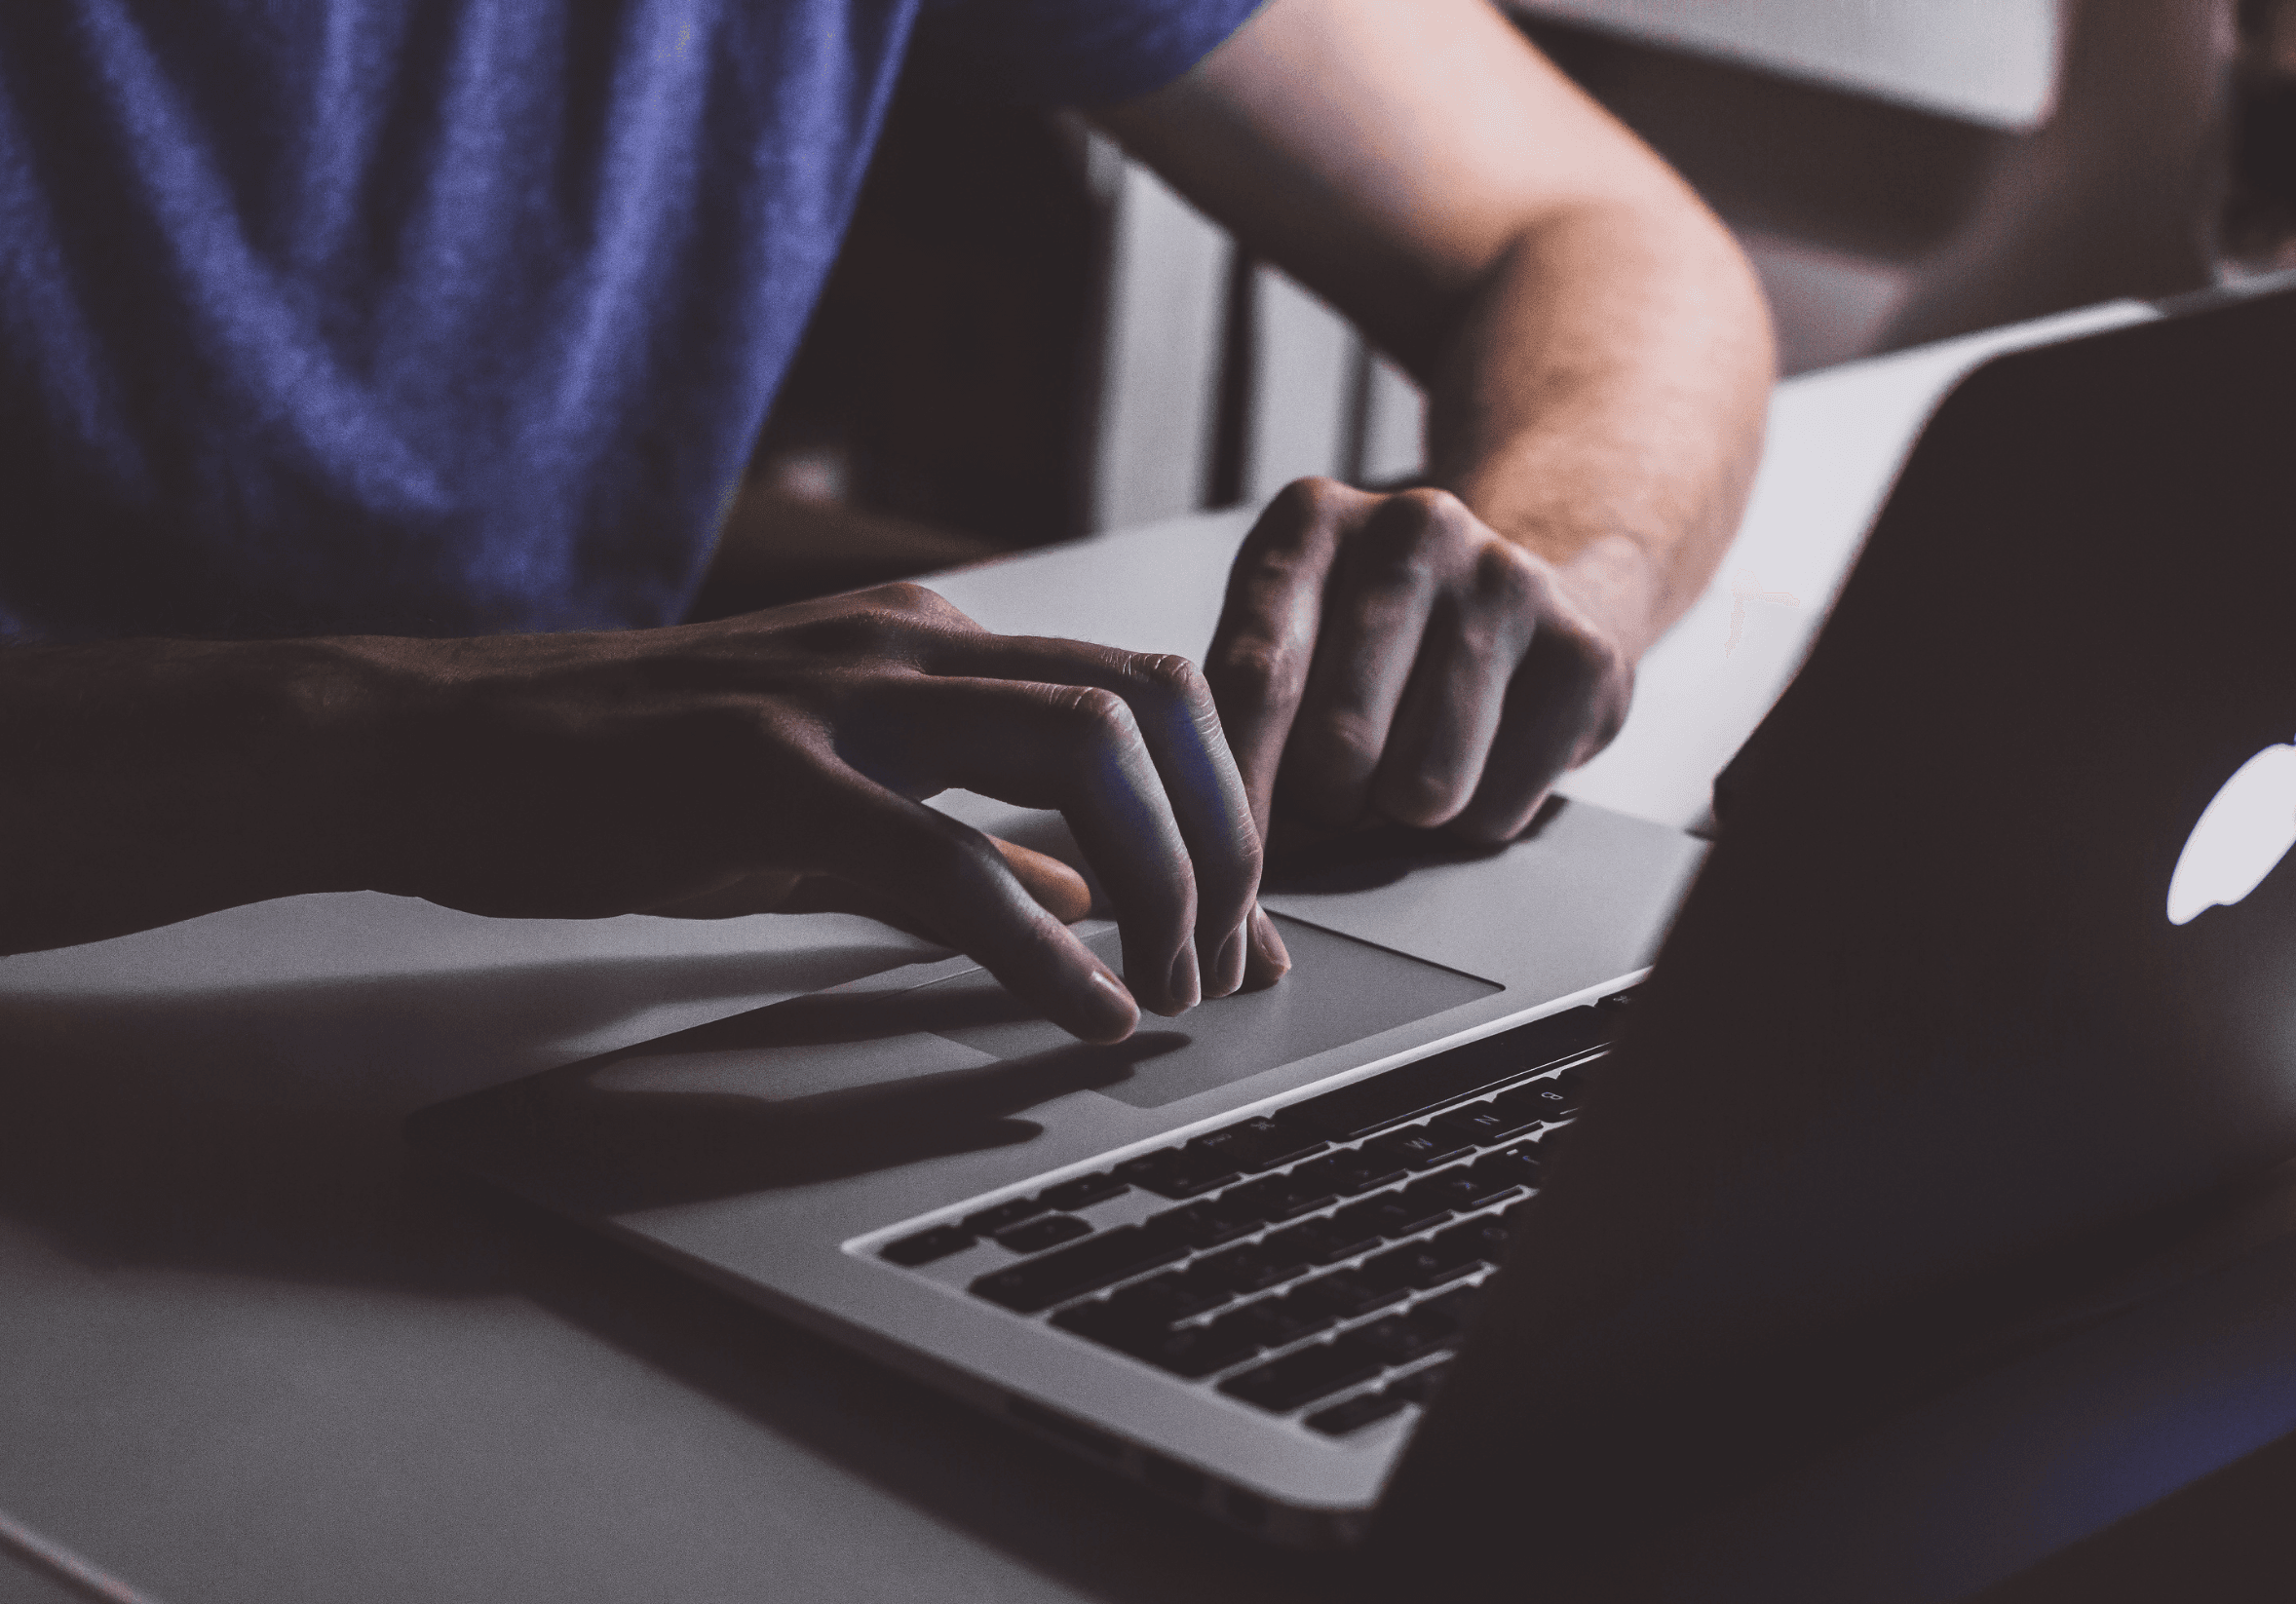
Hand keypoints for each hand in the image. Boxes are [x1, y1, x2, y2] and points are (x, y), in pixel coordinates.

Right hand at [363, 584, 1283, 1041]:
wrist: (443, 750)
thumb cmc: (633, 777)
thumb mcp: (832, 795)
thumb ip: (970, 831)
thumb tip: (1092, 893)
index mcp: (933, 642)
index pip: (1145, 691)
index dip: (1226, 807)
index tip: (1248, 924)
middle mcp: (910, 644)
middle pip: (1152, 702)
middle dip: (1224, 840)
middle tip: (1224, 964)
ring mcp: (839, 699)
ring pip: (1084, 750)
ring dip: (1160, 879)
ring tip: (1166, 989)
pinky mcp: (764, 777)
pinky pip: (946, 859)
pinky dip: (1042, 947)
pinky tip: (1082, 1012)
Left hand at [1204, 479, 1633, 846]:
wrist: (1522, 603)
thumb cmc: (1367, 645)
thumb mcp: (1285, 639)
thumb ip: (1237, 717)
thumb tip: (1217, 838)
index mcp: (1311, 519)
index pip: (1255, 677)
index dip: (1237, 787)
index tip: (1226, 854)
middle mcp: (1413, 528)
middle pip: (1338, 747)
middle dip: (1325, 805)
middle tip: (1337, 789)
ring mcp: (1508, 583)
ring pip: (1423, 790)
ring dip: (1401, 815)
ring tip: (1405, 764)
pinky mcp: (1583, 654)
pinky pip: (1497, 809)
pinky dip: (1474, 819)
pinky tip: (1479, 759)